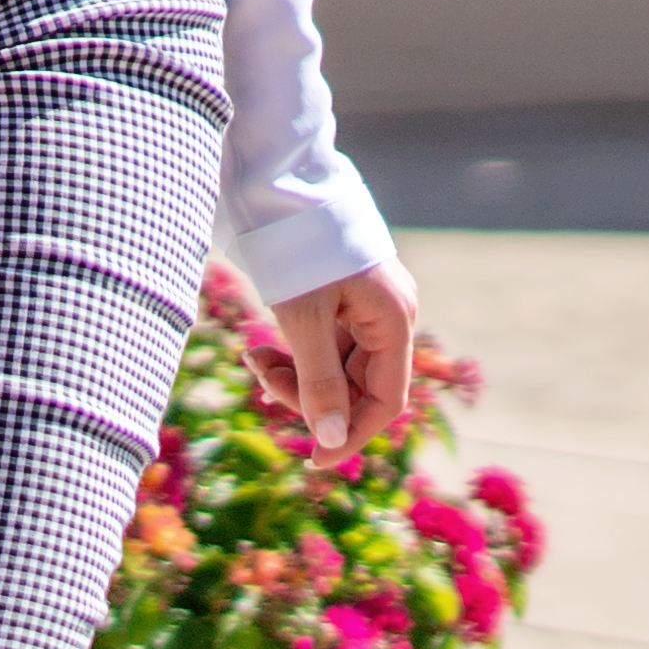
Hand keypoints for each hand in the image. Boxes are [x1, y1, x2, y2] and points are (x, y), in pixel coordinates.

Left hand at [245, 263, 432, 457]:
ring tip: (253, 359)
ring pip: (335, 365)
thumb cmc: (297, 246)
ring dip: (294, 372)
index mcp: (395, 321)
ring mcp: (367, 307)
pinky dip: (295, 354)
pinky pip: (324, 343)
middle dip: (308, 393)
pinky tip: (261, 353)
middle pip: (357, 384)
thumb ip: (320, 380)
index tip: (314, 459)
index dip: (352, 434)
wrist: (279, 189)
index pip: (386, 398)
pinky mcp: (343, 298)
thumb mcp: (304, 317)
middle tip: (262, 379)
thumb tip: (332, 440)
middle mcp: (388, 316)